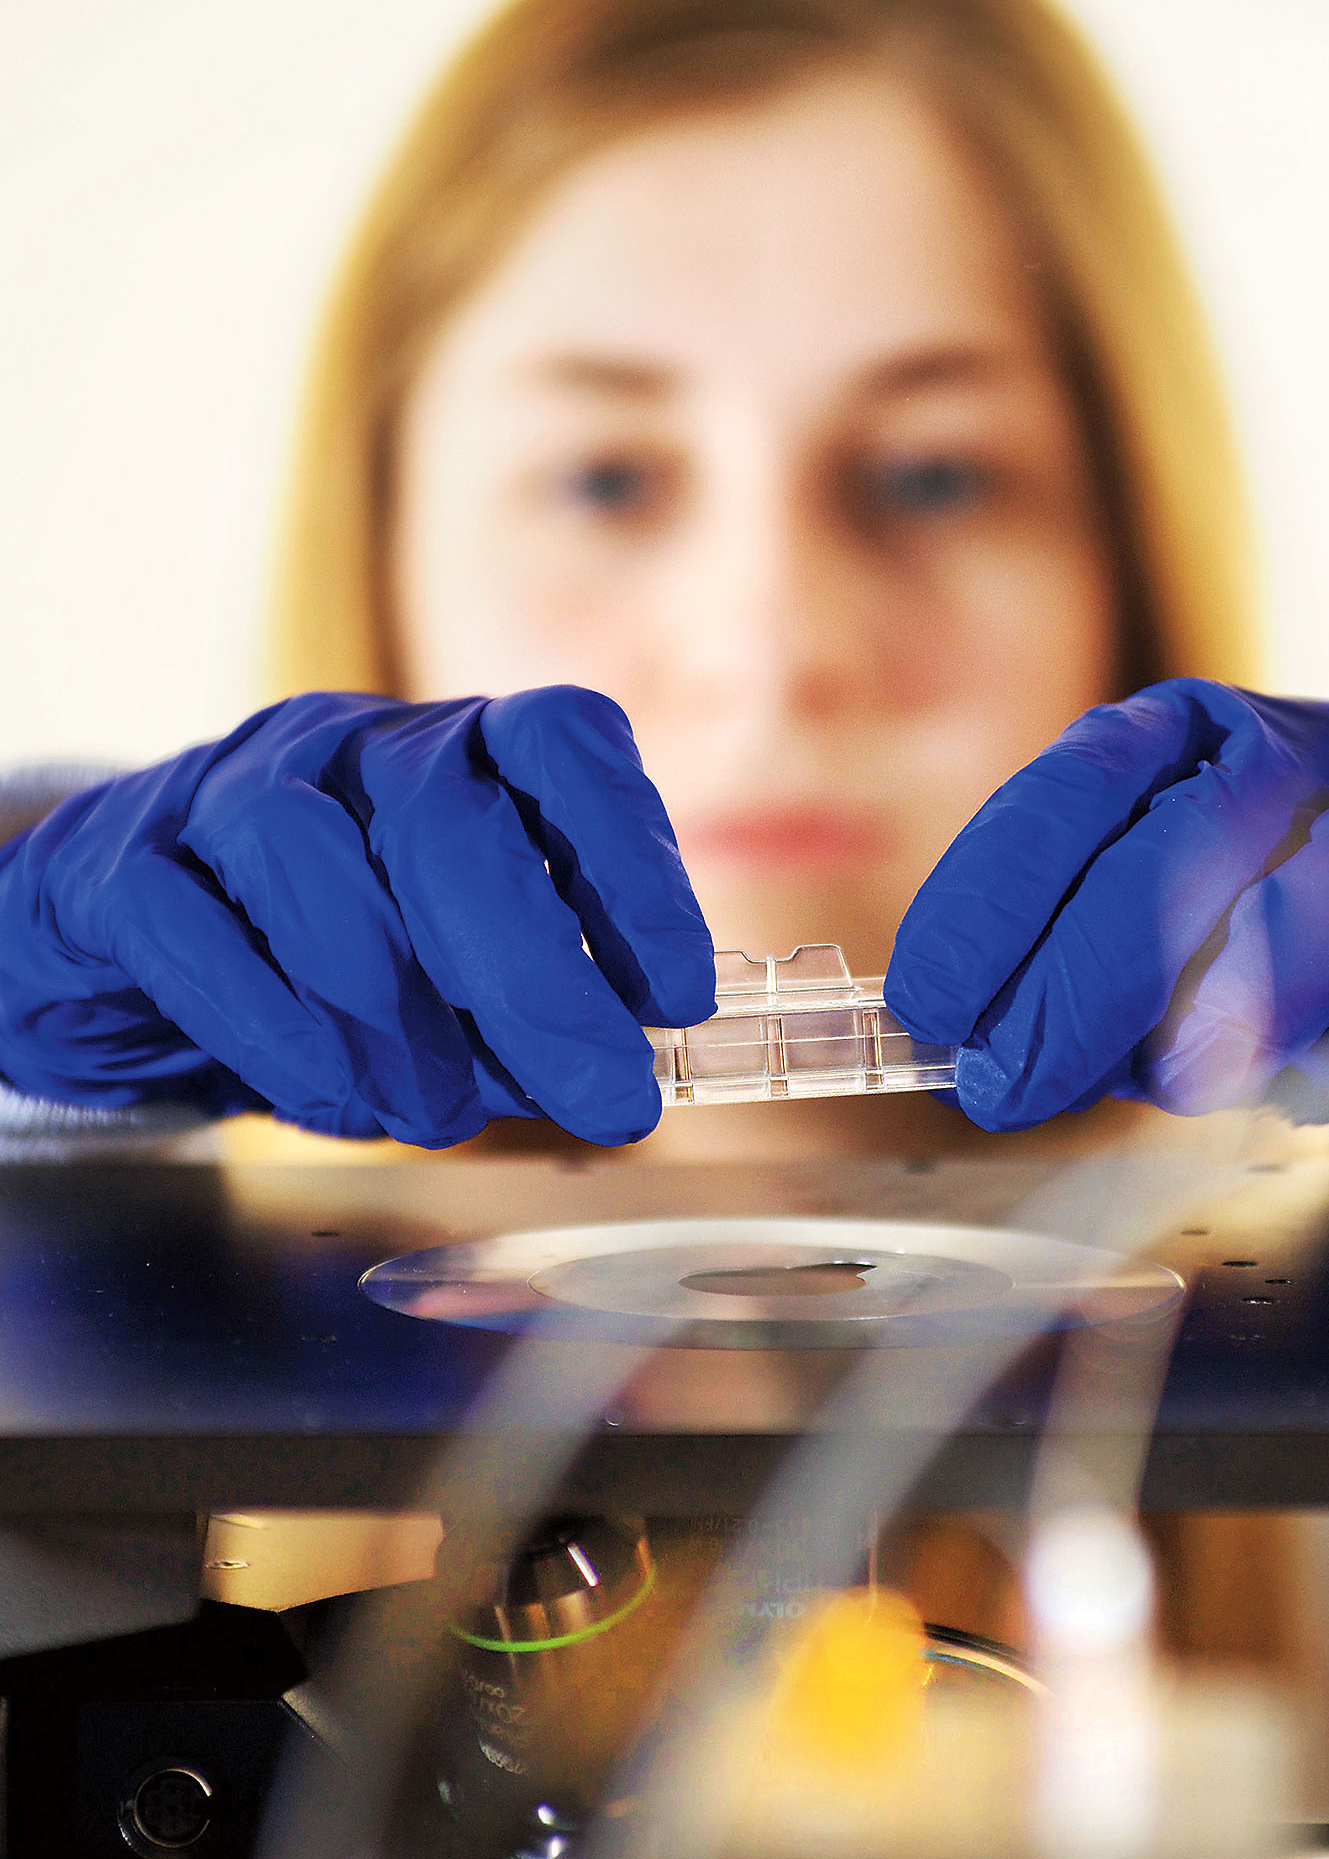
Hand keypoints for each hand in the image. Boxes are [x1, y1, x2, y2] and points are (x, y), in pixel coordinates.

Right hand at [0, 688, 713, 1146]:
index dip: (634, 863)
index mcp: (455, 751)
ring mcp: (222, 791)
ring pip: (308, 859)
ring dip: (393, 1013)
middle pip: (446, 815)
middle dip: (537, 974)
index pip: (561, 741)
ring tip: (440, 1118)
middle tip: (600, 1097)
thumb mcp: (448, 974)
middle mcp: (347, 745)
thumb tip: (612, 1075)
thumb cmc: (324, 961)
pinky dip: (273, 1029)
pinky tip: (331, 1101)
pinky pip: (191, 929)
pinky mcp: (117, 868)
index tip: (680, 994)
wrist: (123, 951)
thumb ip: (524, 1006)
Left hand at [885, 678, 1328, 1131]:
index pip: (1075, 787)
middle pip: (1194, 825)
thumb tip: (984, 1049)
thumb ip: (1081, 983)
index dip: (996, 892)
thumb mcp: (1160, 950)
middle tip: (1021, 1076)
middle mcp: (1303, 749)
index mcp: (1189, 741)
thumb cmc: (1273, 948)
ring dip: (1258, 975)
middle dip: (1091, 964)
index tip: (935, 998)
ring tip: (1180, 1080)